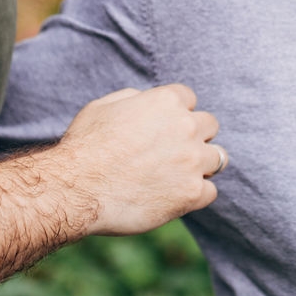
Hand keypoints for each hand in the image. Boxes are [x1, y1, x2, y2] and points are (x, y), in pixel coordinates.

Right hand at [58, 85, 223, 233]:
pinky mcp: (191, 194)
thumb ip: (133, 98)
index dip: (175, 113)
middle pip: (210, 125)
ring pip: (218, 158)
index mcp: (167, 101)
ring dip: (201, 165)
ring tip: (177, 175)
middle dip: (194, 136)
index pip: (188, 98)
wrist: (77, 188)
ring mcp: (192, 161)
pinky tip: (174, 197)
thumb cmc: (84, 146)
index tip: (162, 127)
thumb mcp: (102, 107)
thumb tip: (146, 100)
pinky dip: (195, 195)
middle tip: (171, 152)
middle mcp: (187, 127)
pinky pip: (210, 192)